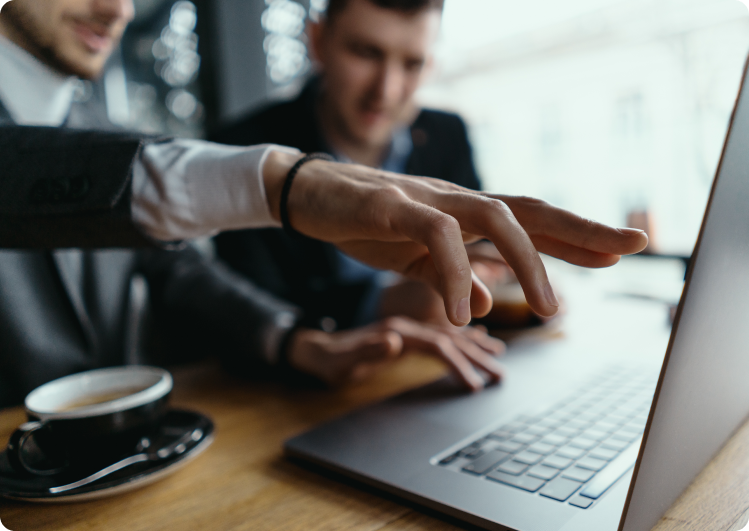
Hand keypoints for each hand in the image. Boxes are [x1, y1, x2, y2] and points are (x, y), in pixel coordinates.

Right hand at [263, 151, 647, 325]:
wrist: (310, 194)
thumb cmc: (365, 223)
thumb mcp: (414, 261)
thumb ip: (451, 279)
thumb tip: (487, 303)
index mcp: (464, 215)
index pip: (532, 220)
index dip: (577, 234)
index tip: (621, 250)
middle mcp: (456, 201)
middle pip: (530, 209)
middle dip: (582, 230)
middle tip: (628, 250)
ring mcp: (428, 199)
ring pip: (495, 217)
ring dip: (527, 264)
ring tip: (547, 311)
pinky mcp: (394, 205)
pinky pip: (436, 236)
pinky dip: (455, 273)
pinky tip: (464, 313)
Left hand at [286, 317, 504, 389]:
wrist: (316, 348)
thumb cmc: (329, 360)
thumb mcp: (342, 361)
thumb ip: (367, 350)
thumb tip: (394, 340)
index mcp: (396, 331)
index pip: (436, 344)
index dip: (458, 363)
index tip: (475, 385)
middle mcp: (407, 326)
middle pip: (450, 338)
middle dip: (477, 356)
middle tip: (501, 374)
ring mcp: (409, 329)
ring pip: (450, 335)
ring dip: (475, 346)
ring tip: (499, 355)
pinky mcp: (408, 334)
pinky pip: (442, 333)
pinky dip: (462, 337)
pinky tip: (477, 338)